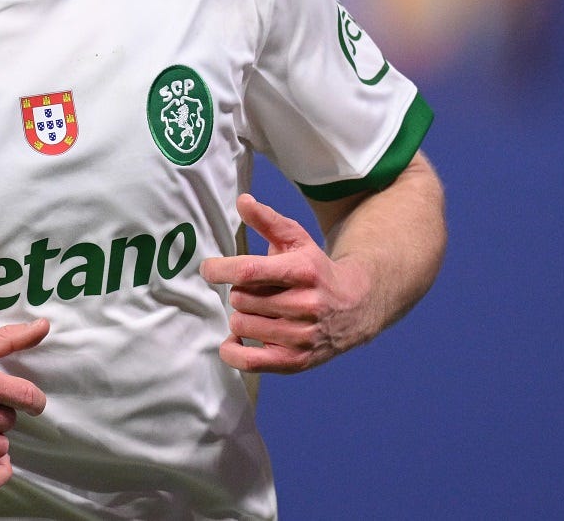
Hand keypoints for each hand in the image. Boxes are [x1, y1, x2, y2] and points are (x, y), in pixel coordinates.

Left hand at [200, 194, 378, 373]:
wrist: (355, 307)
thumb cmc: (316, 269)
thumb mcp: (297, 240)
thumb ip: (267, 220)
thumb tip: (242, 201)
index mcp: (302, 271)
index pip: (249, 272)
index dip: (221, 269)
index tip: (208, 268)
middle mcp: (304, 305)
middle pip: (241, 299)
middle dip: (241, 293)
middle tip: (257, 291)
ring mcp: (300, 336)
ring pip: (241, 326)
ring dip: (242, 317)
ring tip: (261, 311)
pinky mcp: (295, 361)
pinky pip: (248, 362)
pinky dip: (233, 352)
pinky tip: (236, 340)